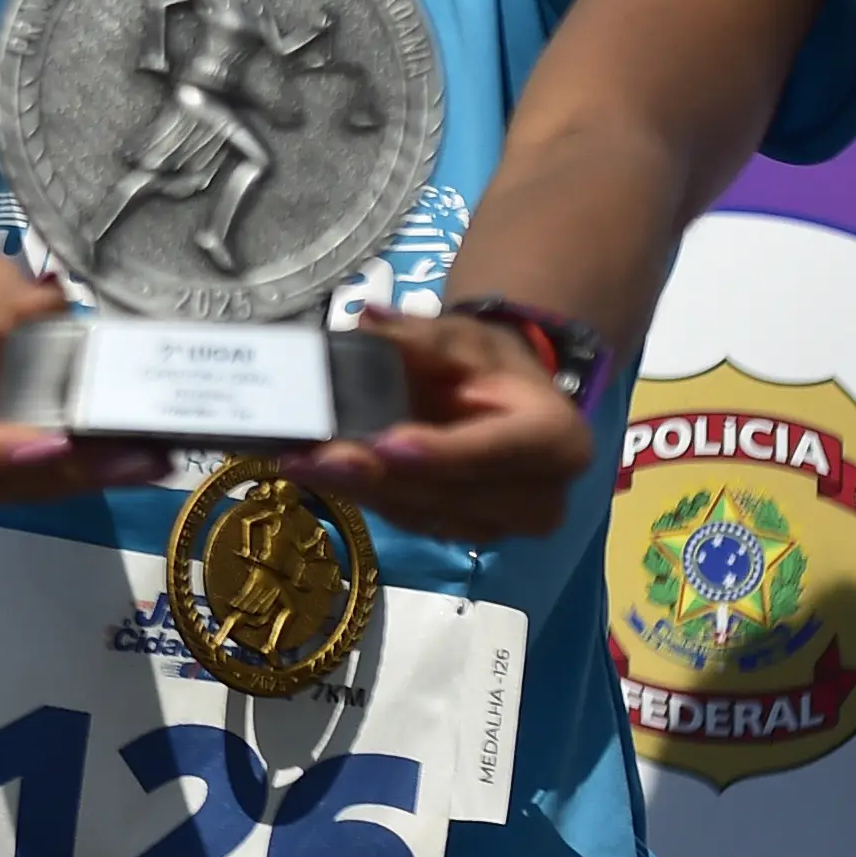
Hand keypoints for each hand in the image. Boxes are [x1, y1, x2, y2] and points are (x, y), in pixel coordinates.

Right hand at [0, 251, 169, 504]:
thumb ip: (7, 296)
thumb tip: (51, 306)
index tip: (58, 444)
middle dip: (60, 471)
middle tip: (132, 456)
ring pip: (7, 491)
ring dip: (79, 481)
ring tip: (147, 460)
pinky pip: (24, 489)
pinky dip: (79, 478)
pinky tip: (133, 463)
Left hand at [287, 308, 591, 541]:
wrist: (507, 397)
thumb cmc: (489, 362)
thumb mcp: (465, 337)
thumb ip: (422, 338)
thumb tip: (369, 321)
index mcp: (557, 441)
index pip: (497, 450)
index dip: (442, 452)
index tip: (387, 444)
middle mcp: (540, 499)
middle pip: (450, 492)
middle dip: (378, 476)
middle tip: (313, 458)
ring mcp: (503, 526)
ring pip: (422, 514)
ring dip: (357, 490)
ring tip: (297, 463)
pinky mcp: (465, 535)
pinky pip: (409, 521)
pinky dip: (362, 496)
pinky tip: (316, 475)